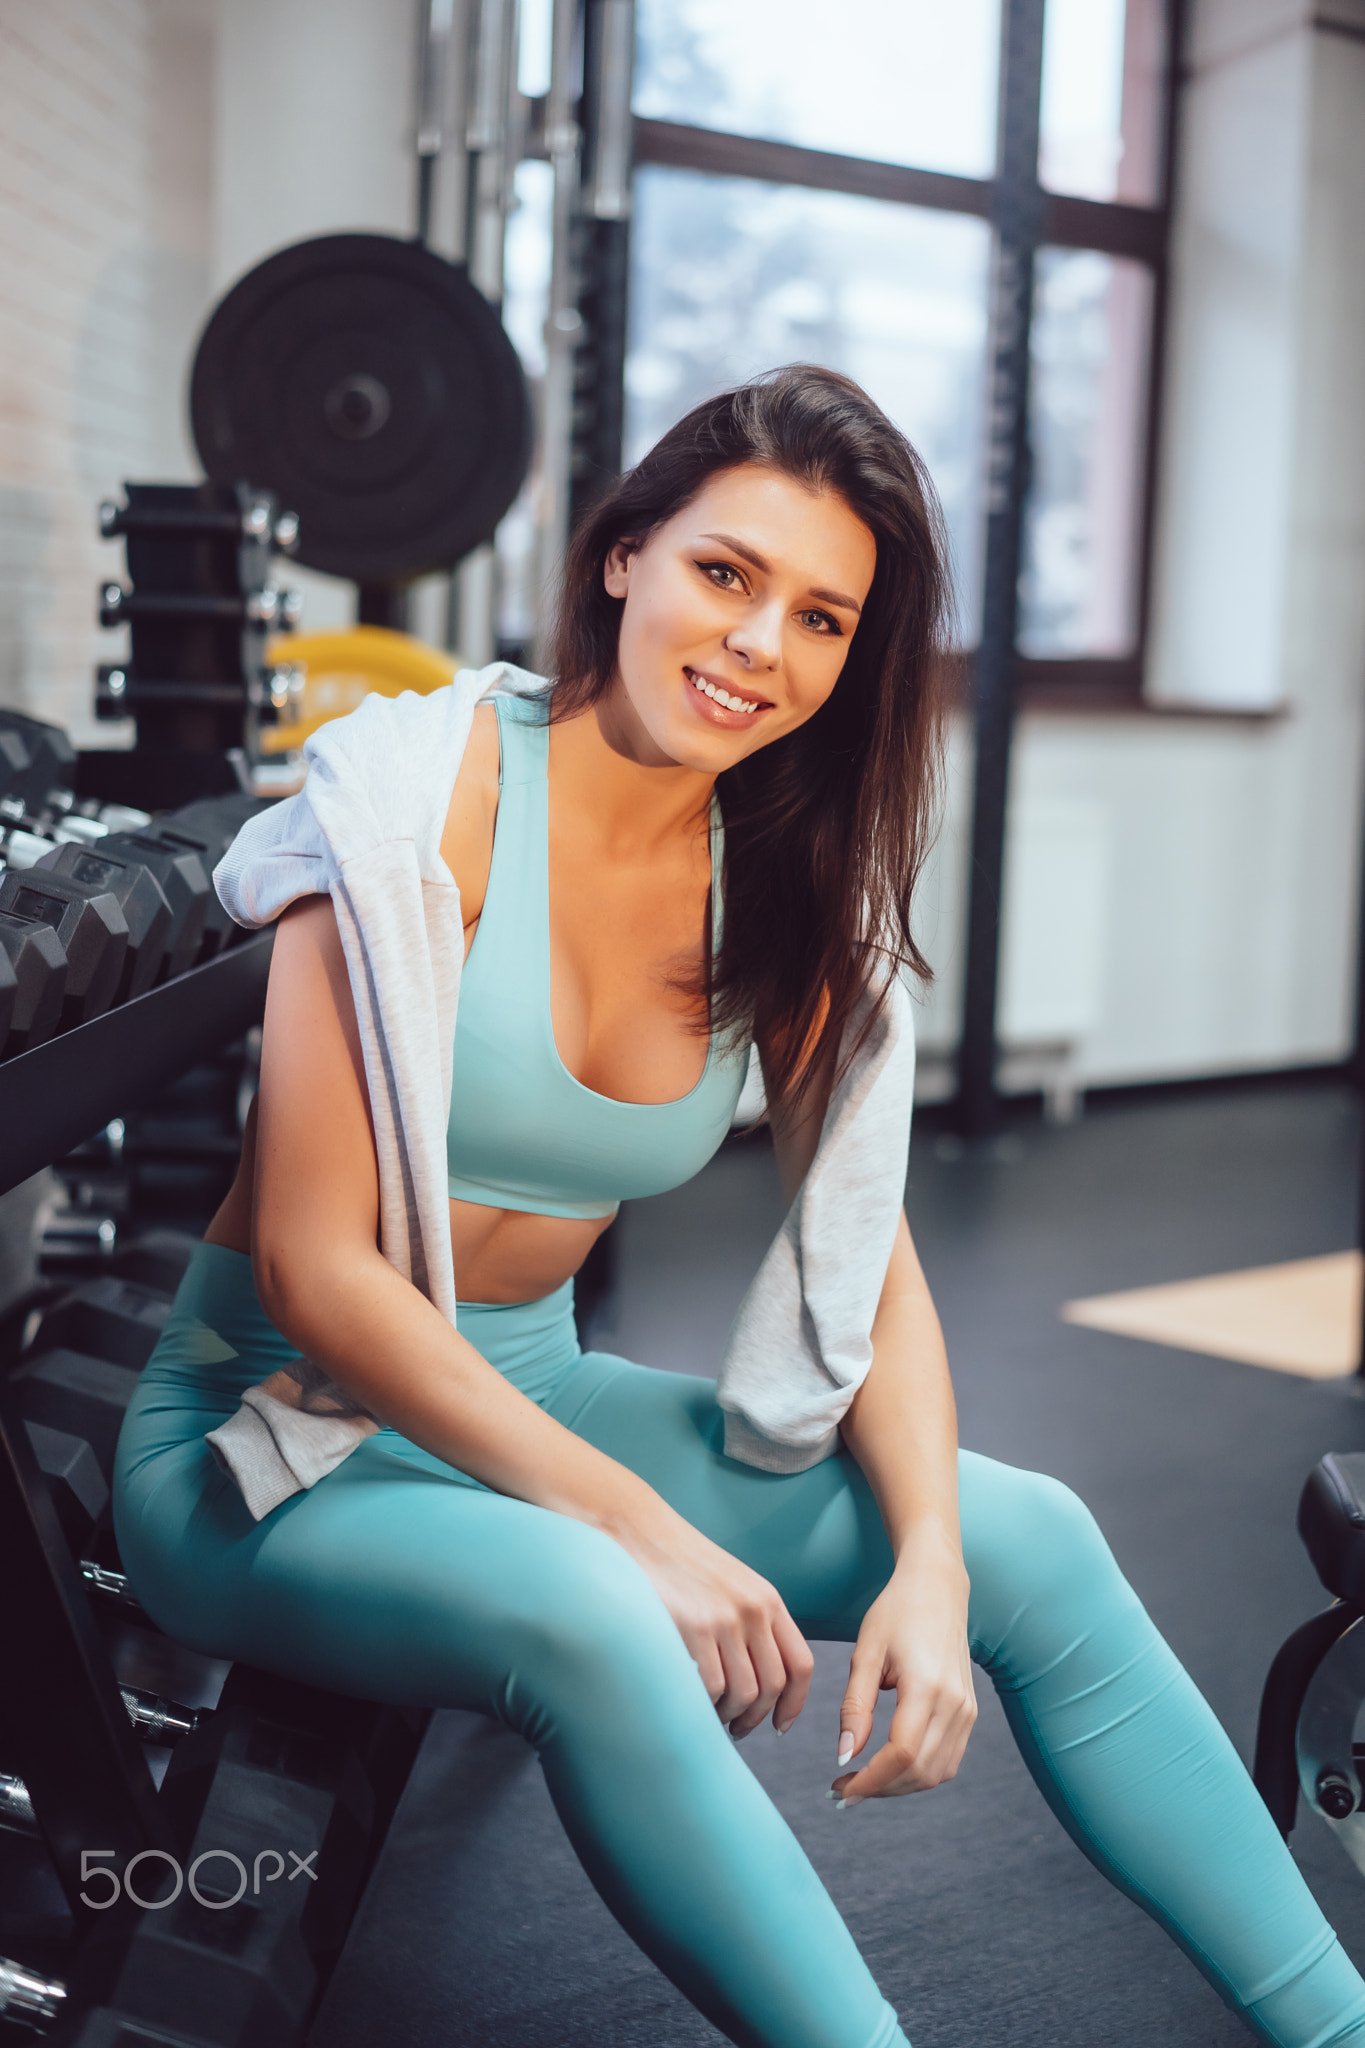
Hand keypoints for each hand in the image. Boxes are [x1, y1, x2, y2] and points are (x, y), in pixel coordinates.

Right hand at [623, 1511, 813, 1737]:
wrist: (639, 1532)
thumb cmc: (678, 1564)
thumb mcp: (729, 1585)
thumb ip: (750, 1623)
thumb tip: (757, 1682)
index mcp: (767, 1599)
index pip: (800, 1665)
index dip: (794, 1704)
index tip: (779, 1725)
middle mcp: (753, 1610)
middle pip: (772, 1686)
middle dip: (756, 1718)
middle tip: (737, 1728)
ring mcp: (724, 1619)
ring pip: (743, 1694)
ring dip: (728, 1716)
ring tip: (711, 1716)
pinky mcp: (694, 1628)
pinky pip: (709, 1688)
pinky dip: (704, 1706)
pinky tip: (692, 1703)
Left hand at [832, 1522, 975, 1804]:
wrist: (937, 1587)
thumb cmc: (896, 1613)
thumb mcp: (865, 1653)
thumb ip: (856, 1706)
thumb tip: (845, 1756)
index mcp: (927, 1686)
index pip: (902, 1754)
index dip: (870, 1781)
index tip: (840, 1790)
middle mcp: (955, 1704)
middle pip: (920, 1772)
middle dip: (880, 1789)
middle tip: (843, 1790)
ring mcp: (967, 1710)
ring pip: (937, 1774)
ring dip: (899, 1787)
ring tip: (863, 1780)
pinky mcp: (969, 1712)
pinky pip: (948, 1760)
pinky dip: (918, 1773)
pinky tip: (889, 1766)